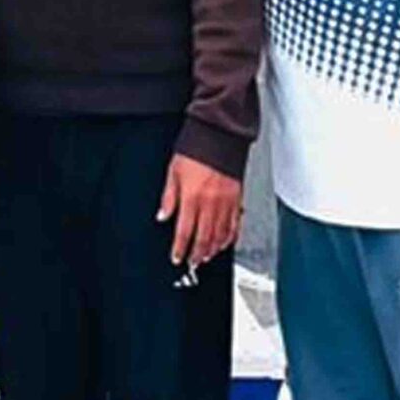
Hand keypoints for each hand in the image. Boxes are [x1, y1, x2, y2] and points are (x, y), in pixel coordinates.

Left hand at [158, 153, 241, 269]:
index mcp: (192, 198)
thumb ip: (168, 197)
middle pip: (203, 237)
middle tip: (192, 262)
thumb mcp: (173, 172)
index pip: (184, 231)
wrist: (219, 137)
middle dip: (196, 253)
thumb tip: (162, 216)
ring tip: (206, 257)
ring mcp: (225, 203)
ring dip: (212, 249)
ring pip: (220, 235)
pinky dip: (229, 237)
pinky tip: (224, 243)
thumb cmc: (195, 150)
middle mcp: (210, 203)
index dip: (180, 248)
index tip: (177, 257)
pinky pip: (234, 225)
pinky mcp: (237, 199)